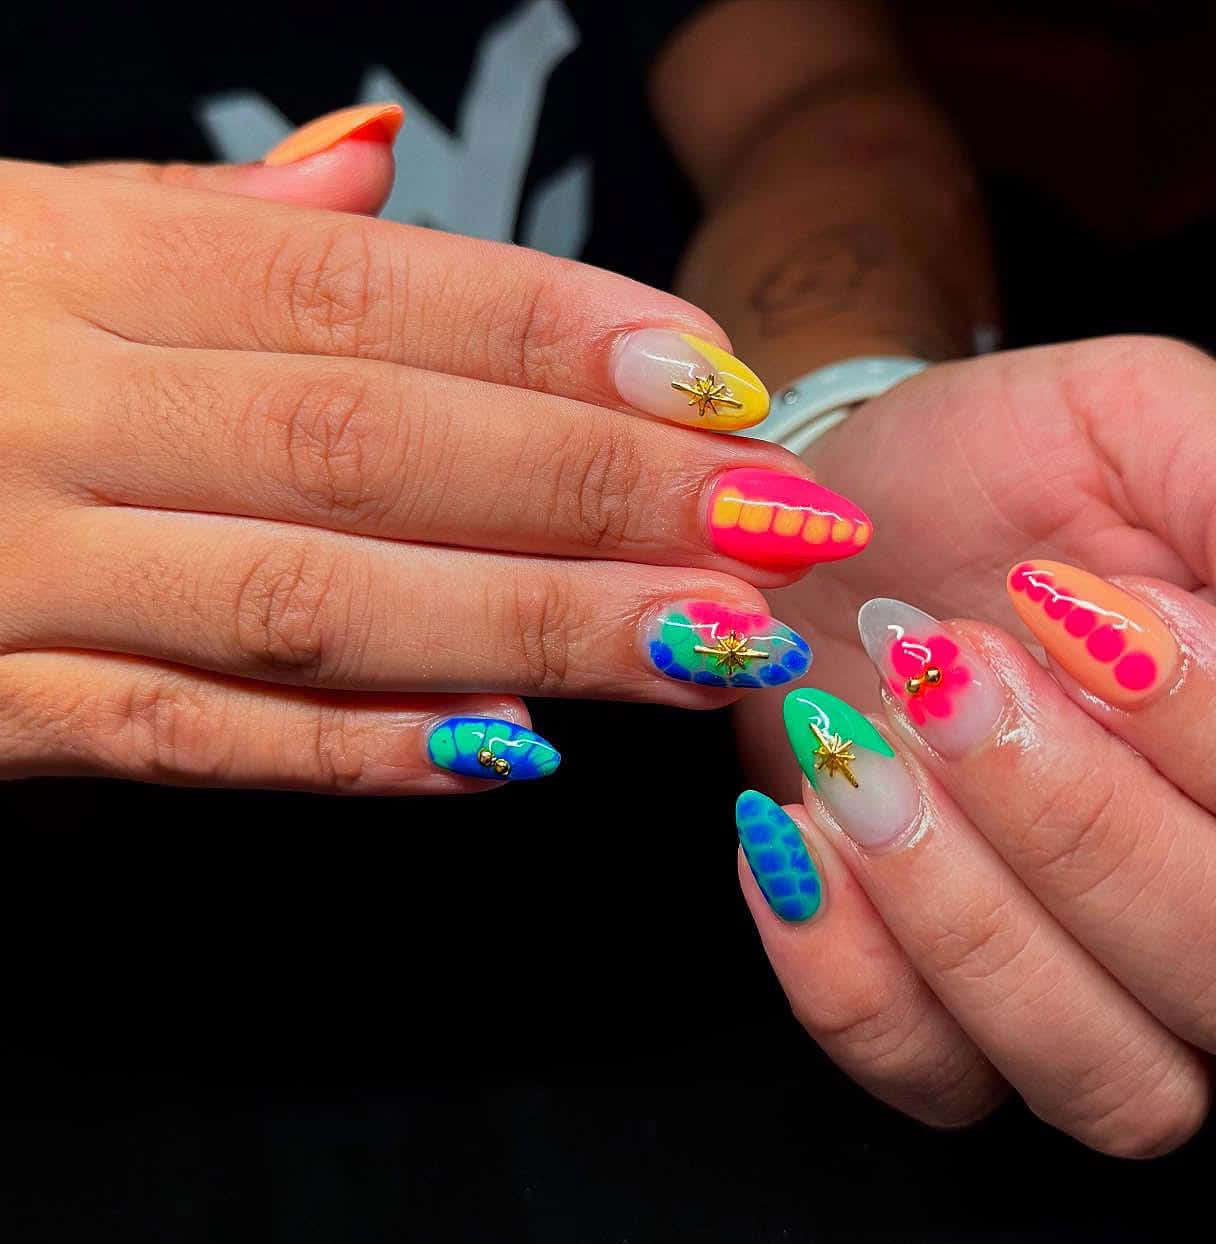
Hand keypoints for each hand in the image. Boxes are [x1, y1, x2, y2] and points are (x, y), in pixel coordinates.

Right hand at [0, 109, 870, 792]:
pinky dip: (355, 753)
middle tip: (779, 527)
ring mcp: (9, 562)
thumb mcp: (19, 228)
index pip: (368, 288)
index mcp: (72, 254)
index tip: (719, 386)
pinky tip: (507, 754)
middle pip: (381, 444)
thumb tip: (377, 157)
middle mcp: (51, 396)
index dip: (559, 333)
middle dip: (605, 490)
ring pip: (316, 599)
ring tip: (705, 646)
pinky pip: (189, 739)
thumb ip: (204, 221)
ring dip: (535, 628)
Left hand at [732, 336, 1215, 1154]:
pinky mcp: (946, 1022)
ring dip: (970, 917)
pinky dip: (849, 969)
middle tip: (948, 673)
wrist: (830, 525)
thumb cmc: (993, 470)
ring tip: (856, 750)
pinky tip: (801, 829)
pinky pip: (934, 1080)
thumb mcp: (1134, 417)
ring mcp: (1092, 990)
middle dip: (1091, 830)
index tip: (1082, 612)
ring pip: (1118, 1083)